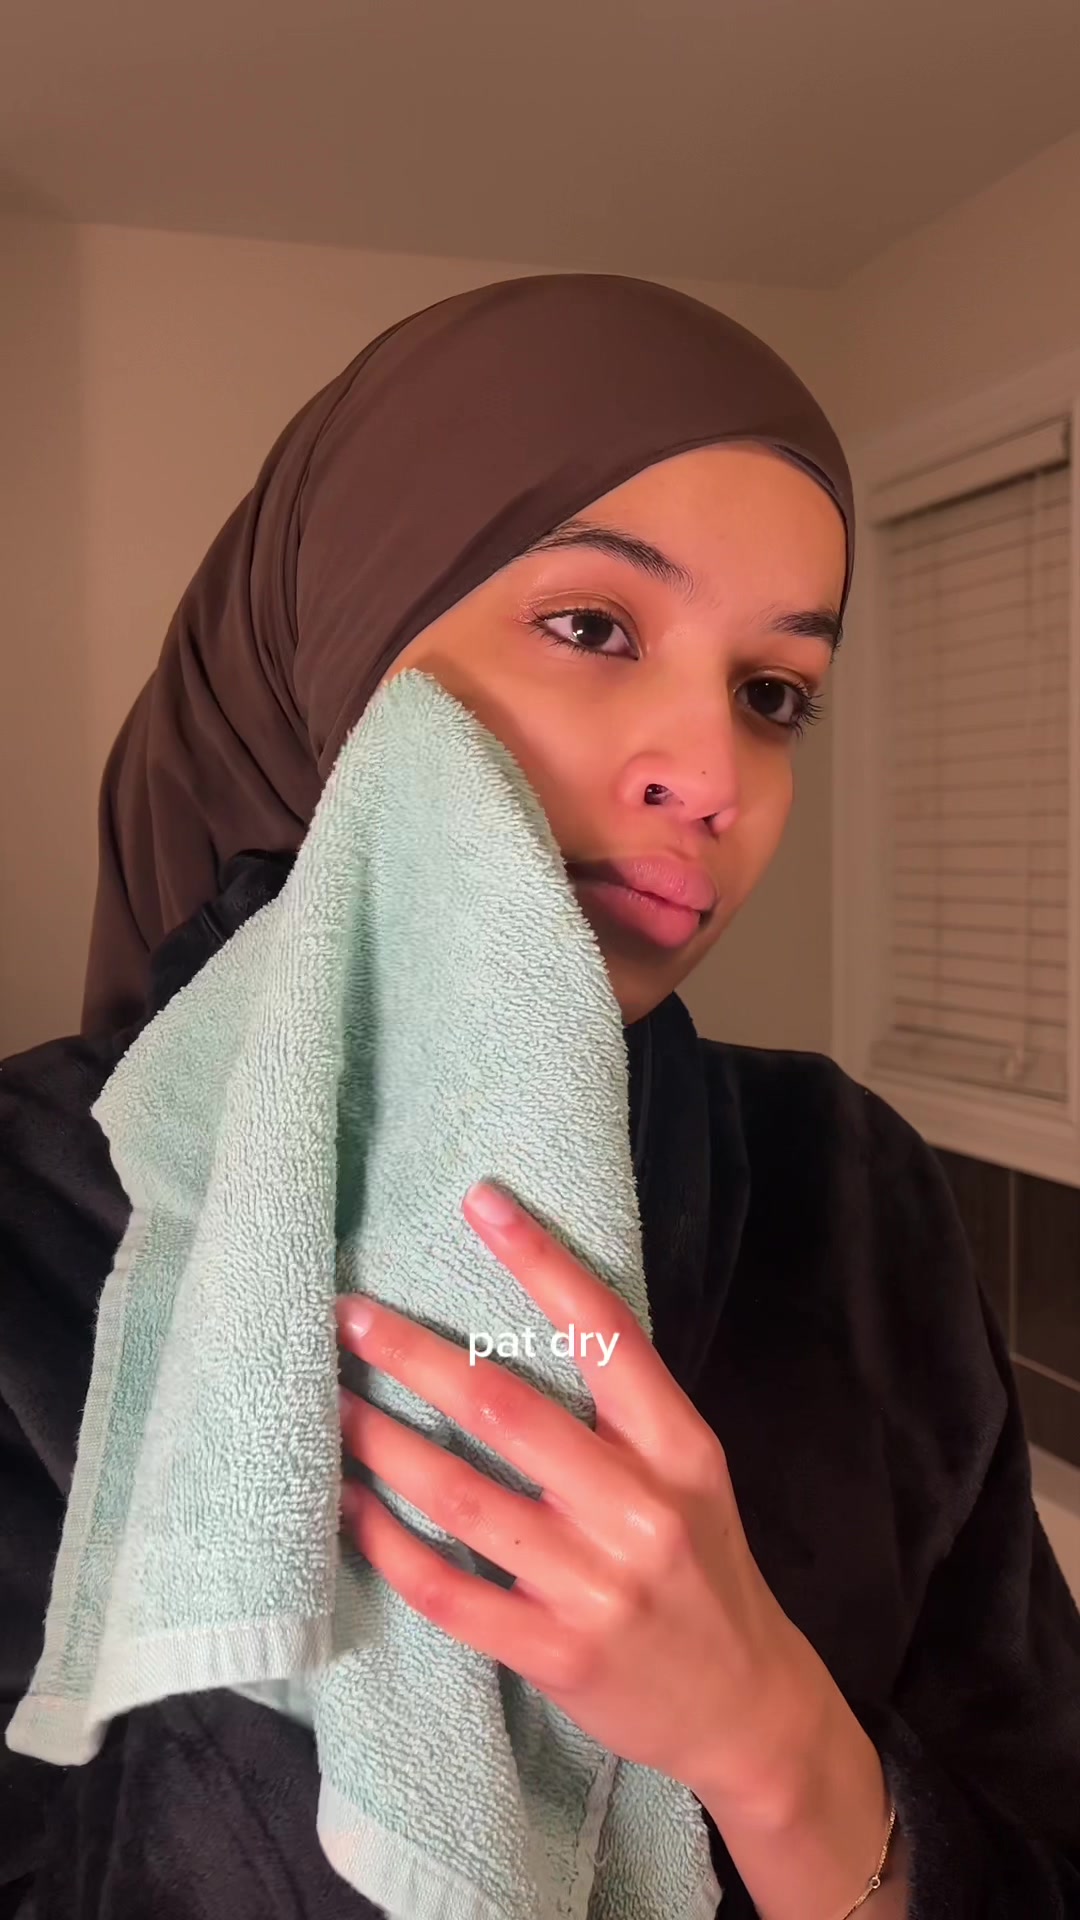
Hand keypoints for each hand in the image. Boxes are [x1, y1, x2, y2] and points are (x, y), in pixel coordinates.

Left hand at [336, 1180, 830, 1813]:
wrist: (745, 1708)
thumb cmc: (703, 1568)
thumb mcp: (691, 1474)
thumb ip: (622, 1411)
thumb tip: (519, 1318)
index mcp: (680, 1447)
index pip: (606, 1332)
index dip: (541, 1260)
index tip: (480, 1202)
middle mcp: (641, 1508)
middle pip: (507, 1409)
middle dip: (415, 1355)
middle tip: (348, 1314)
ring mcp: (596, 1586)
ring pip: (462, 1496)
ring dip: (383, 1443)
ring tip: (330, 1402)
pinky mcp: (555, 1653)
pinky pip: (449, 1589)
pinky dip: (388, 1542)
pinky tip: (347, 1505)